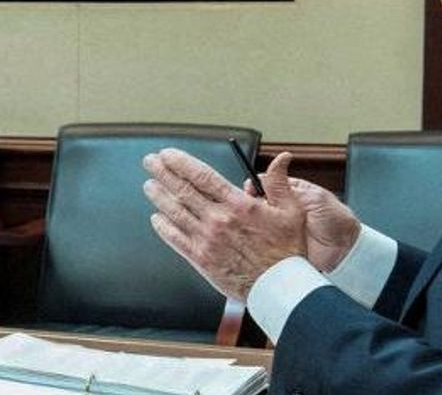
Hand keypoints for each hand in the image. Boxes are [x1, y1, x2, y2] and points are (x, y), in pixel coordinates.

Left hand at [142, 148, 306, 300]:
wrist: (278, 287)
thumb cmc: (286, 250)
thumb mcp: (292, 210)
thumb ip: (280, 182)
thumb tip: (283, 157)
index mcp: (238, 204)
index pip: (203, 176)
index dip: (181, 162)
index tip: (168, 154)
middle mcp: (219, 220)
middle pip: (184, 190)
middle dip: (163, 173)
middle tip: (150, 162)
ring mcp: (207, 240)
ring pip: (176, 213)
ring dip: (159, 197)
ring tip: (149, 185)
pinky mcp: (201, 259)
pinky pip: (176, 240)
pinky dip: (164, 228)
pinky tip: (156, 218)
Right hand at [248, 169, 360, 272]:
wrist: (345, 251)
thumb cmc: (337, 222)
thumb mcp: (316, 198)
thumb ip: (291, 187)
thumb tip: (269, 175)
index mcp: (293, 193)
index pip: (267, 184)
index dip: (256, 185)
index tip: (249, 188)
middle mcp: (283, 209)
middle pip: (258, 202)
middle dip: (251, 203)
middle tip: (250, 206)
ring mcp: (279, 228)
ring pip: (257, 220)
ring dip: (253, 220)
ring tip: (255, 221)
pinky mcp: (278, 245)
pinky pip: (262, 239)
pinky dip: (257, 237)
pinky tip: (257, 235)